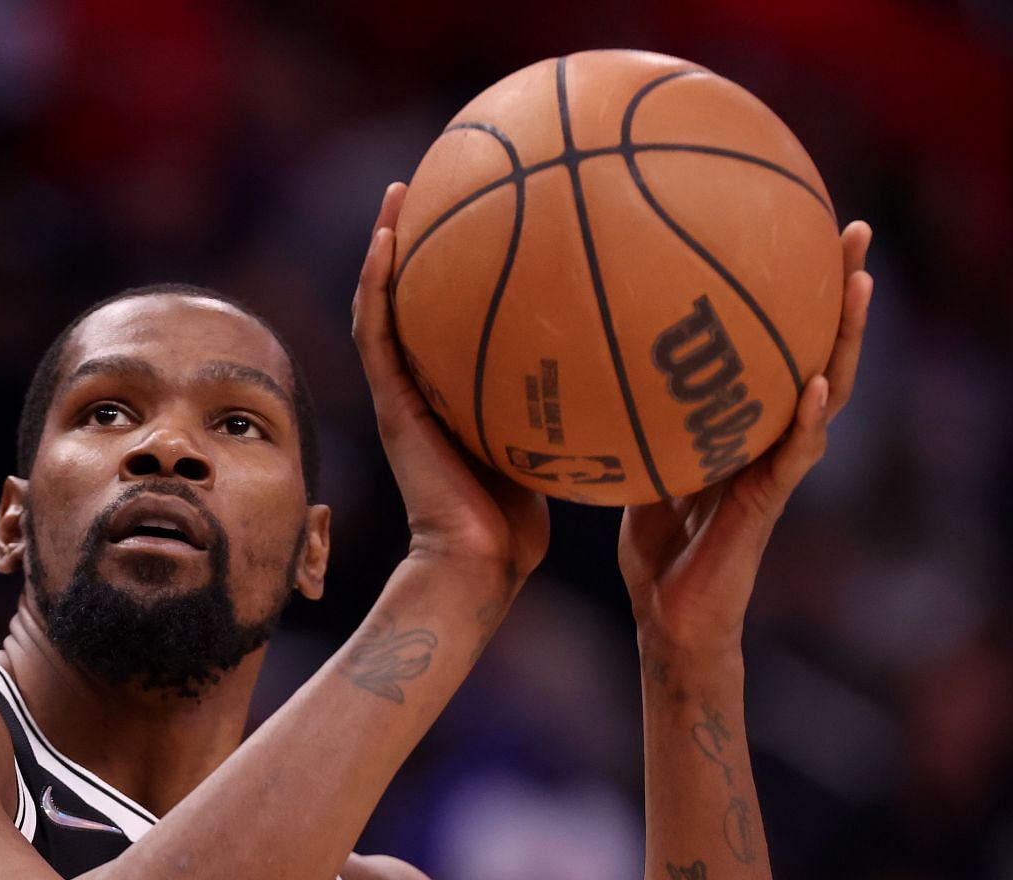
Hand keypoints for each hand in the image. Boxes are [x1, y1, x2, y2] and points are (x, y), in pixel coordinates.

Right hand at [352, 182, 549, 581]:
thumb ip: (577, 404)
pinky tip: (388, 238)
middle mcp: (422, 389)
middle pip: (413, 301)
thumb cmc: (522, 525)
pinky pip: (376, 334)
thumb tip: (637, 360)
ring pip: (381, 307)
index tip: (487, 211)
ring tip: (400, 192)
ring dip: (385, 246)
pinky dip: (376, 285)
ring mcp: (400, 397)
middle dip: (422, 241)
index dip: (460, 268)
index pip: (451, 319)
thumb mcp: (559, 449)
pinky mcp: (390, 406)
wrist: (476, 564)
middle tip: (438, 182)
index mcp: (454, 396)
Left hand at [619, 221, 873, 655]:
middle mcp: (773, 435)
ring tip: (859, 283)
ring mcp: (778, 469)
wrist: (669, 617)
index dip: (797, 287)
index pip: (783, 341)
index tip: (802, 220)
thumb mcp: (633, 461)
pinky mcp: (768, 506)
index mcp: (748, 420)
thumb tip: (578, 355)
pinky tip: (816, 386)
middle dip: (841, 289)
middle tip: (853, 227)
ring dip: (846, 340)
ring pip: (829, 391)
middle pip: (821, 348)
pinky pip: (794, 457)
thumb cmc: (653, 546)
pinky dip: (808, 421)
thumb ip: (627, 414)